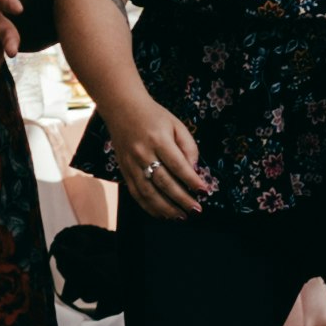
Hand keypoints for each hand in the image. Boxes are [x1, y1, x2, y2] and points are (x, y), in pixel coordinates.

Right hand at [106, 96, 215, 221]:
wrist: (121, 108)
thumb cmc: (154, 116)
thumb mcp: (176, 125)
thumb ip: (188, 147)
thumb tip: (194, 171)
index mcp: (158, 139)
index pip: (178, 165)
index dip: (191, 181)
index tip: (204, 192)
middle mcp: (143, 153)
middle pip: (164, 182)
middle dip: (181, 199)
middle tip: (196, 210)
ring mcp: (131, 164)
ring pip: (148, 192)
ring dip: (166, 208)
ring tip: (181, 217)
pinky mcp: (124, 170)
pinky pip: (136, 193)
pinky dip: (149, 207)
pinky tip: (162, 214)